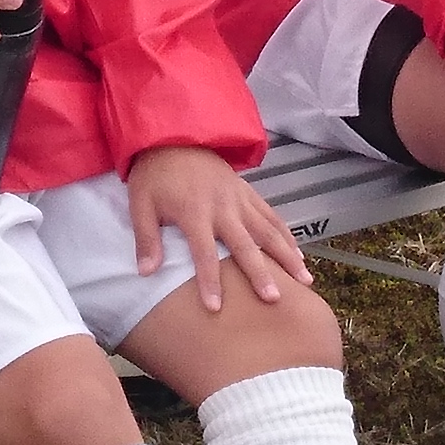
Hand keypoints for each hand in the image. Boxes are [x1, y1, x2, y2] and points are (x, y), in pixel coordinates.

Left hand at [127, 144, 313, 311]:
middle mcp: (222, 207)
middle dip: (259, 273)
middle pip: (245, 244)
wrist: (175, 137)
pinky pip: (272, 215)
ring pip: (268, 230)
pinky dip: (287, 235)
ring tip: (304, 281)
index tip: (215, 307)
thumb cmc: (156, 175)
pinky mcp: (248, 192)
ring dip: (287, 255)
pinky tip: (300, 255)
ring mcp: (239, 199)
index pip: (203, 253)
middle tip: (273, 299)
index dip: (209, 280)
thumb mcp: (141, 204)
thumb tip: (146, 272)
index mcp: (194, 212)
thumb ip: (146, 238)